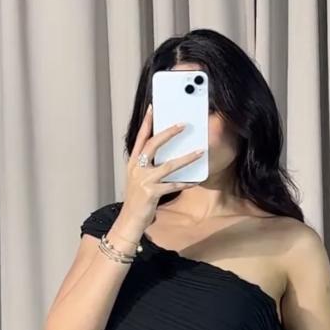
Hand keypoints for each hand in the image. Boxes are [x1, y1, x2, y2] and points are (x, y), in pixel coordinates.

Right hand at [123, 103, 204, 225]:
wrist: (129, 220)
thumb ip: (148, 167)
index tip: (153, 109)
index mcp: (133, 163)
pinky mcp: (152, 193)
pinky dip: (185, 183)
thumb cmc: (137, 200)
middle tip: (182, 125)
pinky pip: (173, 185)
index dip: (147, 123)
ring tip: (200, 152)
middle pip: (153, 145)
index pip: (140, 139)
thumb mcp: (138, 179)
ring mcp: (144, 180)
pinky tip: (195, 180)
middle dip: (168, 133)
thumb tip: (165, 156)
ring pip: (168, 165)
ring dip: (186, 158)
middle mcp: (137, 169)